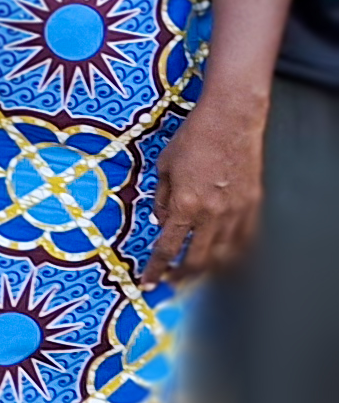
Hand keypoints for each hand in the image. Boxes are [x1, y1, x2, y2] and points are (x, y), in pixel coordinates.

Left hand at [144, 91, 264, 285]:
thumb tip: (161, 223)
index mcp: (185, 205)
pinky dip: (232, 252)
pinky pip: (243, 239)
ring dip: (208, 267)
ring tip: (194, 270)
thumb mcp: (163, 167)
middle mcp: (213, 214)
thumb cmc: (193, 139)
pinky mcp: (253, 205)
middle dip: (182, 276)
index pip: (168, 248)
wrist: (232, 120)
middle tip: (171, 281)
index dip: (156, 269)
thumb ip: (161, 199)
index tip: (149, 282)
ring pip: (224, 255)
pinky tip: (222, 254)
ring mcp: (236, 211)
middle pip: (198, 260)